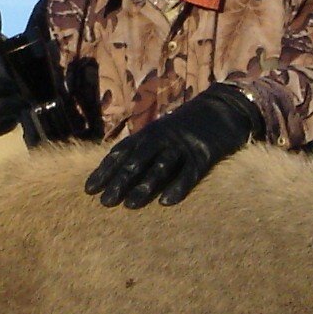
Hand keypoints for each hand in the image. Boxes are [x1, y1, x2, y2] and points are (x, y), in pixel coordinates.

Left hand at [85, 84, 263, 208]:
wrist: (223, 108)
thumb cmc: (186, 127)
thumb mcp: (160, 131)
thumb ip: (141, 147)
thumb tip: (114, 168)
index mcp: (148, 133)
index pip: (121, 152)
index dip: (105, 171)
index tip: (89, 189)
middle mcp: (162, 138)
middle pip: (137, 161)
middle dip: (119, 181)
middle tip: (105, 202)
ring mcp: (183, 145)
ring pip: (160, 167)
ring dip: (144, 186)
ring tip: (130, 205)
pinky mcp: (204, 154)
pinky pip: (190, 173)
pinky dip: (178, 187)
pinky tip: (166, 202)